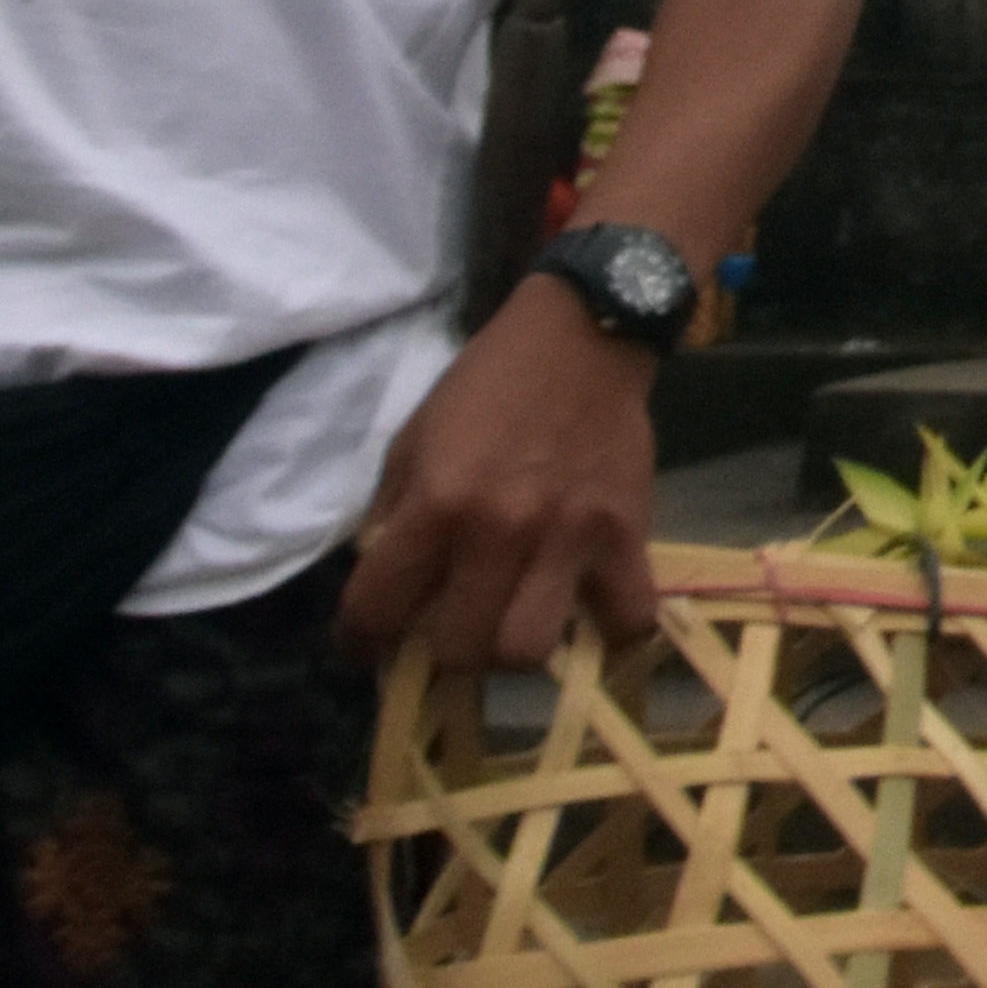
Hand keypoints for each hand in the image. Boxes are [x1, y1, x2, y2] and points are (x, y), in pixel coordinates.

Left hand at [343, 279, 663, 672]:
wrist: (581, 336)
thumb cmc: (488, 384)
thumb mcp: (414, 436)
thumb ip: (396, 512)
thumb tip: (383, 580)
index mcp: (437, 501)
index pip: (378, 608)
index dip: (360, 641)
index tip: (367, 646)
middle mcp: (499, 530)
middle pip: (460, 651)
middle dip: (444, 650)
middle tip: (451, 625)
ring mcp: (568, 539)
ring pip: (530, 651)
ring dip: (513, 646)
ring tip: (513, 618)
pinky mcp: (626, 536)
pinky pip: (626, 620)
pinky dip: (609, 627)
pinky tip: (589, 605)